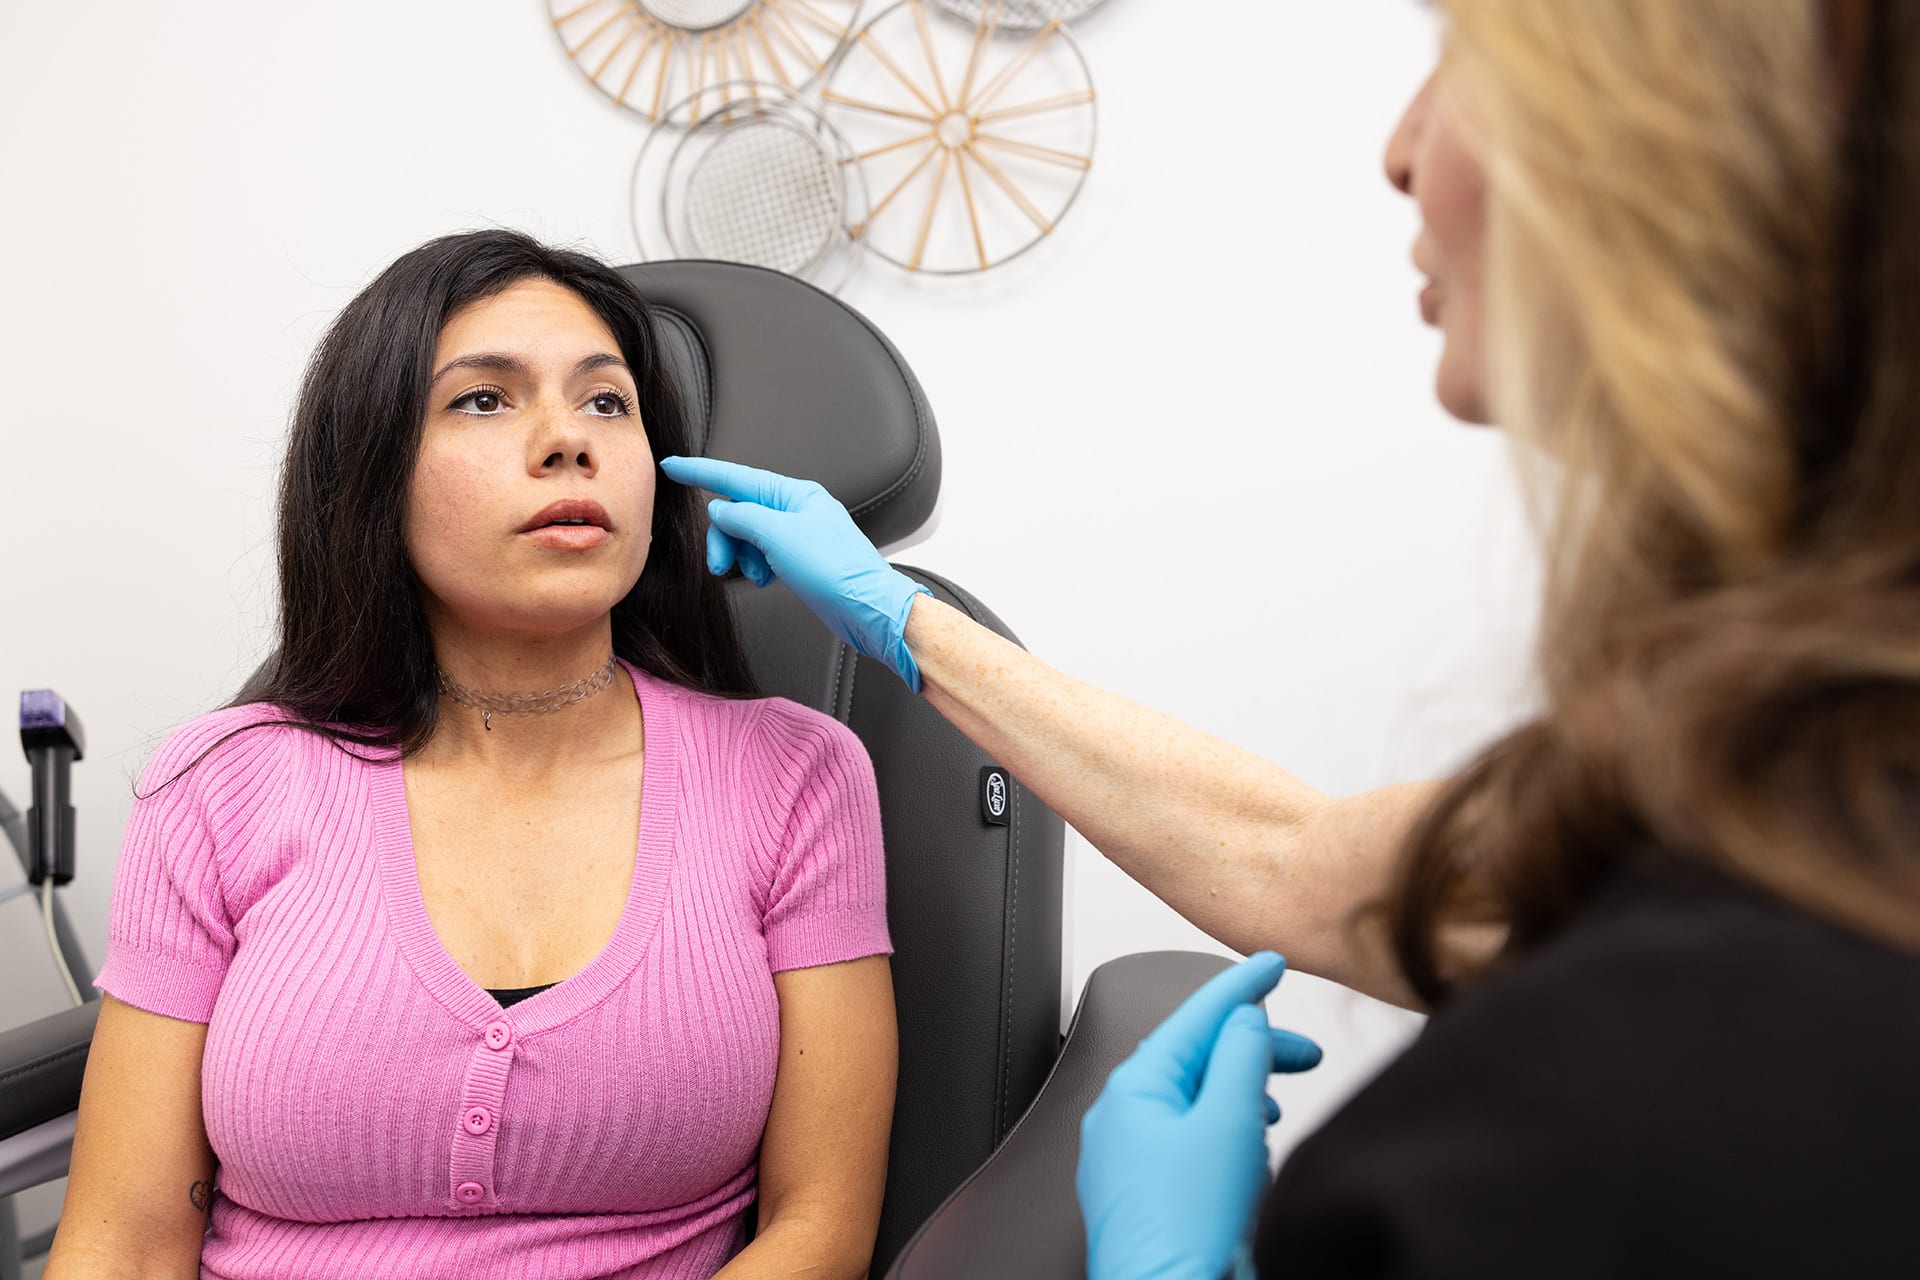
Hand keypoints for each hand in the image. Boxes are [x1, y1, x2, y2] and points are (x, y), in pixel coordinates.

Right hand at [657, 456, 931, 689]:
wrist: (867, 609)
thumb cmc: (835, 570)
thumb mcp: (779, 537)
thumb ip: (743, 518)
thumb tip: (720, 509)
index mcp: (794, 494)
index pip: (736, 477)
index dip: (701, 472)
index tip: (672, 465)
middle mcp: (796, 510)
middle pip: (738, 512)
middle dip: (724, 537)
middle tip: (719, 564)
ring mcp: (798, 535)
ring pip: (748, 536)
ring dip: (741, 556)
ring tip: (755, 576)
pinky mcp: (800, 560)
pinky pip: (762, 555)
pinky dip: (756, 567)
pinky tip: (767, 580)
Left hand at [1077, 954, 1321, 1279]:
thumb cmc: (1186, 1229)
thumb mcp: (1228, 1122)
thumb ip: (1239, 1057)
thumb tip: (1242, 1018)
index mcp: (1134, 1089)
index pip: (1195, 1017)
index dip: (1240, 986)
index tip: (1270, 962)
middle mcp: (1123, 1120)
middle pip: (1197, 1061)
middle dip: (1253, 1051)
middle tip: (1304, 1050)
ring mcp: (1130, 1161)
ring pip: (1196, 1103)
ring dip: (1243, 1093)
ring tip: (1278, 1101)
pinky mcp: (1147, 1197)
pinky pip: (1190, 1143)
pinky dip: (1227, 1133)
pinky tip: (1250, 1149)